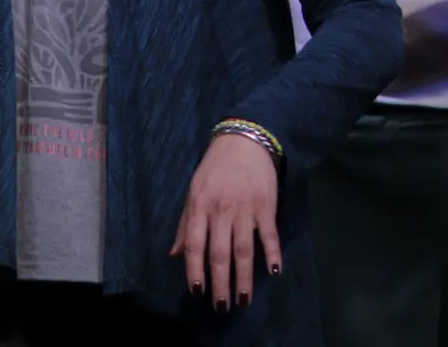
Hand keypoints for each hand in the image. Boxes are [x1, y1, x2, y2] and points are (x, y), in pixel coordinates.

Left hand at [170, 133, 281, 310]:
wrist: (243, 142)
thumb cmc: (214, 169)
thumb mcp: (193, 192)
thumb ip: (185, 225)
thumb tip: (174, 254)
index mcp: (199, 207)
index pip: (194, 245)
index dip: (194, 270)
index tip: (197, 292)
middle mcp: (220, 210)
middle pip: (219, 253)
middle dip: (219, 282)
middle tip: (222, 306)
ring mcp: (245, 209)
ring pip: (243, 249)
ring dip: (244, 276)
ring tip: (243, 299)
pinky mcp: (266, 206)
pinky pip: (269, 234)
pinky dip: (272, 253)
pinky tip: (273, 271)